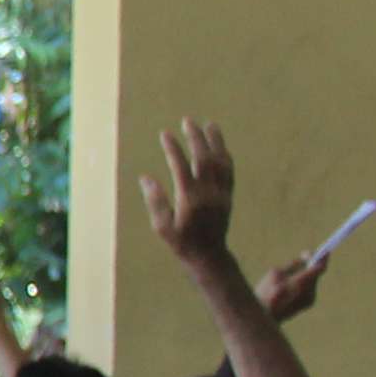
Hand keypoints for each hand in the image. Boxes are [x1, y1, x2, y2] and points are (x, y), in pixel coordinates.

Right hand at [141, 119, 236, 265]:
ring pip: (220, 161)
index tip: (165, 134)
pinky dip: (225, 155)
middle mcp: (208, 192)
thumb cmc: (181, 242)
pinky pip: (229, 171)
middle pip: (203, 158)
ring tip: (209, 124)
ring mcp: (221, 193)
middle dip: (195, 138)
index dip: (173, 149)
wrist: (209, 255)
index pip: (181, 166)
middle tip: (188, 121)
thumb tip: (146, 178)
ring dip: (215, 141)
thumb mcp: (162, 226)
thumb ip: (155, 201)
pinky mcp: (228, 195)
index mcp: (190, 199)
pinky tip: (220, 146)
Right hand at [258, 248, 326, 323]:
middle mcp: (309, 292)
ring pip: (312, 281)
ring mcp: (310, 299)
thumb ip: (295, 263)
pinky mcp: (307, 305)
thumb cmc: (265, 292)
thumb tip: (308, 257)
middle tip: (303, 258)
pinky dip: (303, 283)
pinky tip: (289, 286)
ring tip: (289, 276)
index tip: (323, 251)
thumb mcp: (276, 272)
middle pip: (316, 274)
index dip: (322, 258)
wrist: (261, 317)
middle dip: (310, 265)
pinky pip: (309, 288)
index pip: (320, 267)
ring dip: (305, 274)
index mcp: (301, 282)